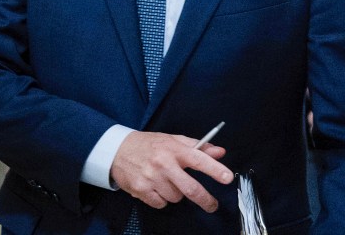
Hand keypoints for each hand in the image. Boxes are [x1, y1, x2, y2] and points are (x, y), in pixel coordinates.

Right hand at [111, 131, 233, 212]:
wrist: (117, 150)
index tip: (227, 177)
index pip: (199, 159)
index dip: (215, 169)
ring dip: (176, 193)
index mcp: (174, 149)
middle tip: (212, 205)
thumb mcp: (173, 140)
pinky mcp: (141, 190)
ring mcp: (151, 178)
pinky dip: (162, 199)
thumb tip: (220, 152)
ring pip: (176, 197)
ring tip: (166, 181)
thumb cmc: (149, 145)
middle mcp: (163, 164)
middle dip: (205, 200)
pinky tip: (155, 187)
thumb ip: (198, 146)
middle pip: (190, 188)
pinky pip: (161, 204)